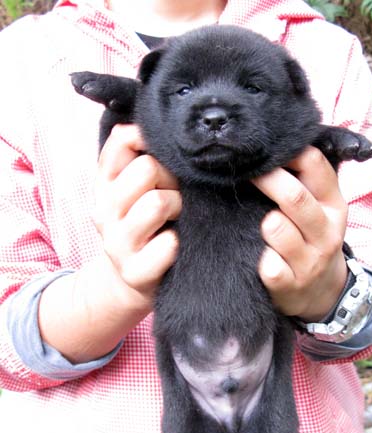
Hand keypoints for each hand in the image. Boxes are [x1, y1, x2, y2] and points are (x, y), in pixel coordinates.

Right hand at [94, 124, 180, 308]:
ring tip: (178, 219)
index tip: (164, 157)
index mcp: (104, 184)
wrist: (134, 281)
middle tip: (177, 194)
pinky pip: (169, 244)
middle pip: (148, 168)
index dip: (151, 141)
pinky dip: (178, 243)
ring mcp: (116, 243)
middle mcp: (103, 211)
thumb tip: (148, 123)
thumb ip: (137, 157)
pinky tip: (176, 246)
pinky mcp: (134, 272)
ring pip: (158, 203)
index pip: (122, 140)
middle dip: (172, 178)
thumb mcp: (134, 190)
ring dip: (179, 208)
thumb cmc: (145, 226)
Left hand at [254, 147, 347, 321]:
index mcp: (335, 205)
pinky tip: (259, 257)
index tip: (266, 152)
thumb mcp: (322, 209)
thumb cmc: (313, 239)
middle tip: (245, 175)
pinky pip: (268, 265)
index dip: (286, 153)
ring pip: (276, 228)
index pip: (315, 165)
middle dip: (266, 181)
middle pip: (294, 197)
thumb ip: (309, 180)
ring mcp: (309, 261)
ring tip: (261, 226)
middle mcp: (326, 232)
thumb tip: (281, 140)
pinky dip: (259, 259)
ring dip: (263, 224)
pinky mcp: (290, 285)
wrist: (323, 293)